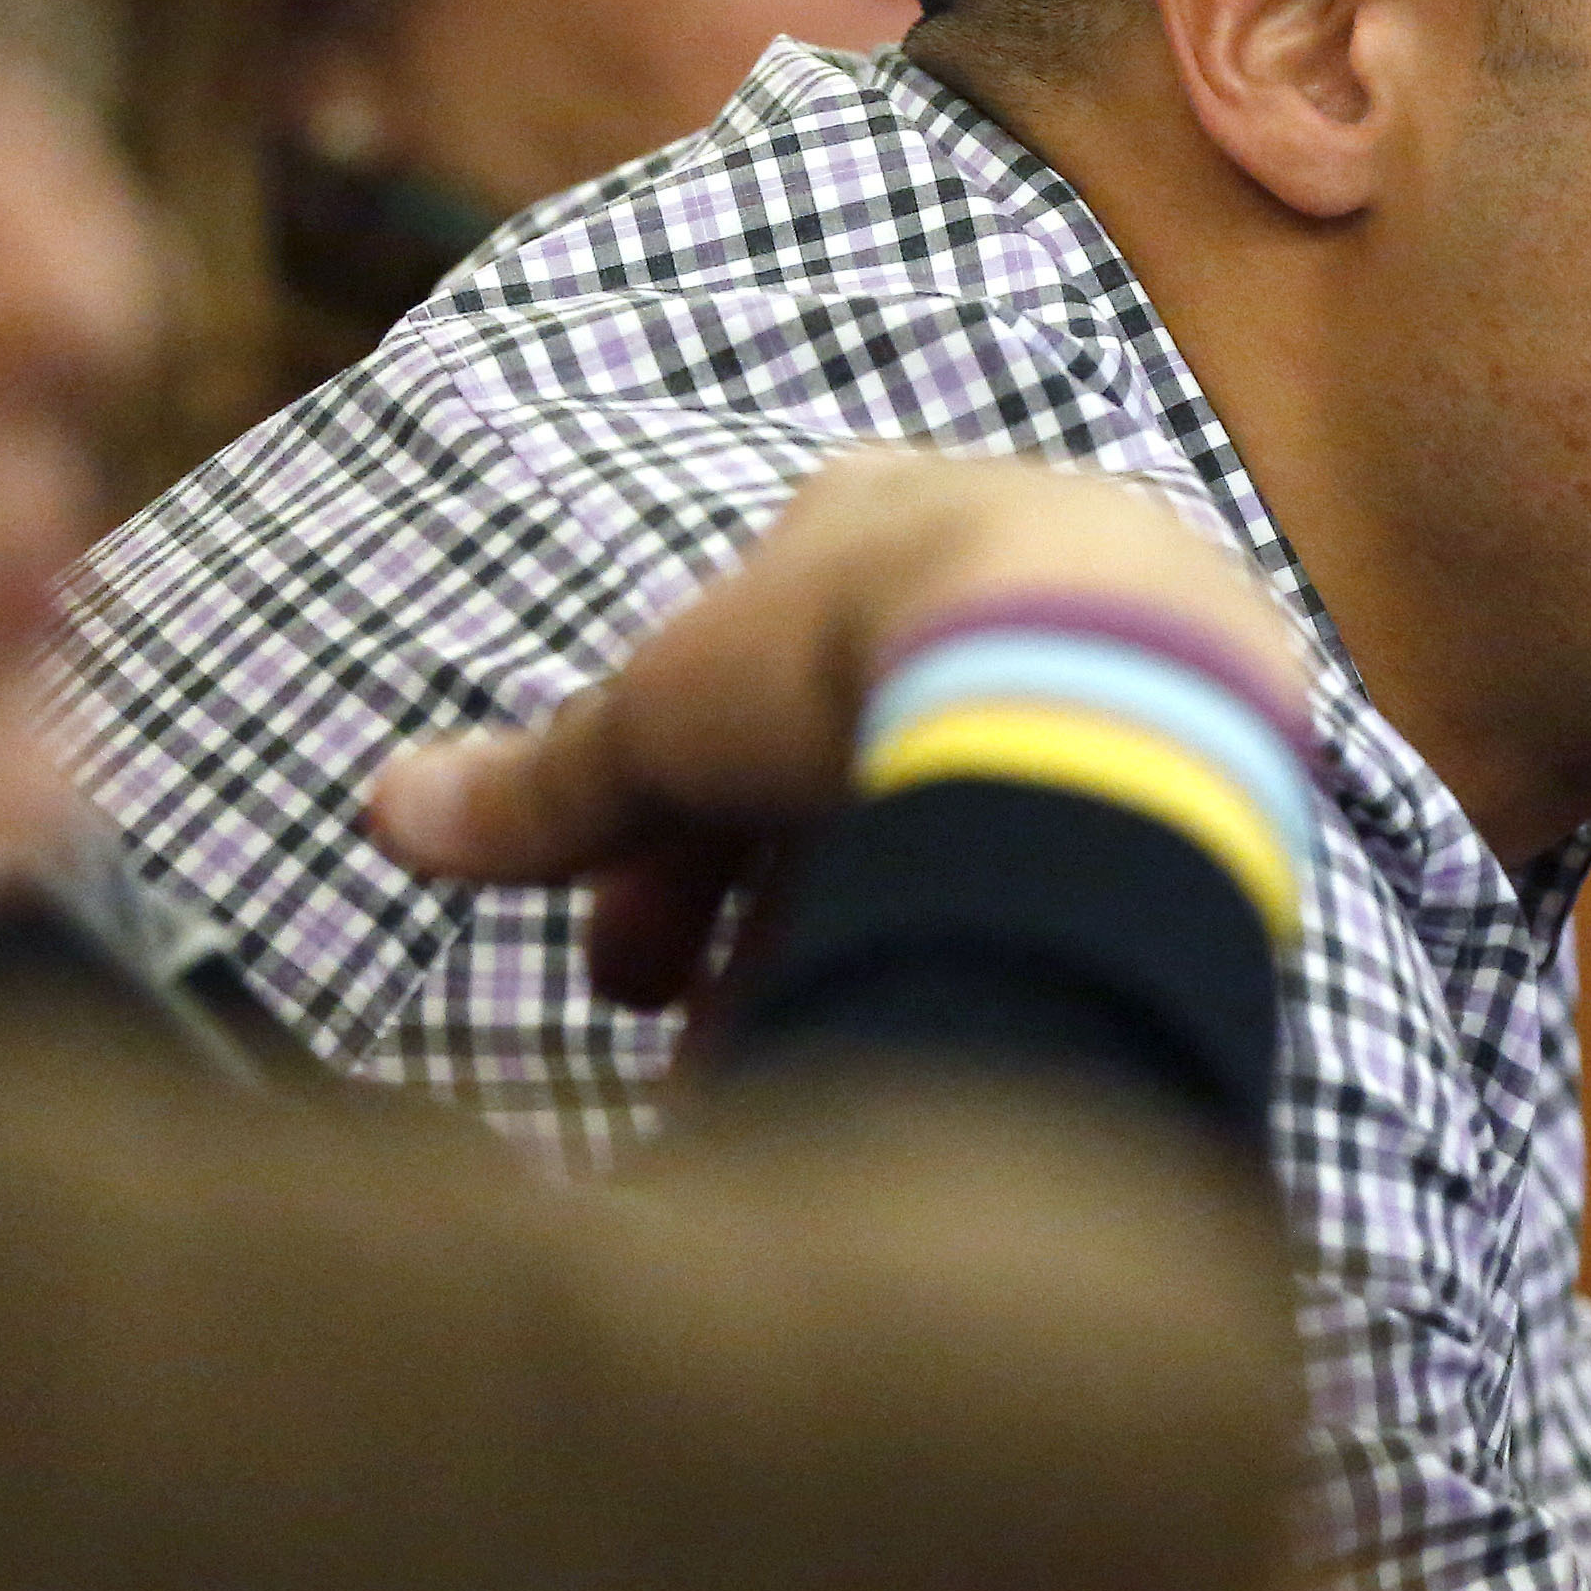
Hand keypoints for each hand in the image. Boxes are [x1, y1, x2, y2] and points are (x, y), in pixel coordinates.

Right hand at [368, 450, 1300, 1009]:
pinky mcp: (1205, 754)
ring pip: (952, 819)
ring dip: (852, 950)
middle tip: (675, 1027)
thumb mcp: (662, 720)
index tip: (622, 947)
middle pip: (838, 766)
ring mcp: (1116, 651)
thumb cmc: (856, 656)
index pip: (735, 681)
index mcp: (873, 516)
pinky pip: (1060, 856)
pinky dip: (981, 942)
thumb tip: (385, 813)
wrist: (1094, 674)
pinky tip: (935, 1040)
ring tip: (797, 1074)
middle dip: (738, 914)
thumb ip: (540, 783)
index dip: (659, 822)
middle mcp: (1001, 564)